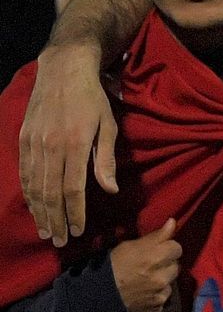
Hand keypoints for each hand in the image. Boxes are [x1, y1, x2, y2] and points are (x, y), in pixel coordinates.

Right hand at [20, 45, 118, 246]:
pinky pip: (25, 173)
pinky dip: (28, 194)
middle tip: (59, 241)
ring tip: (46, 231)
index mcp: (75, 144)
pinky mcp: (23, 140)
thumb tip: (109, 189)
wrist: (63, 71)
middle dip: (55, 219)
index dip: (74, 212)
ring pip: (34, 186)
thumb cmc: (93, 98)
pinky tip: (34, 207)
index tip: (77, 230)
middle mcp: (51, 147)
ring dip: (39, 212)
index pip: (73, 188)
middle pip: (50, 193)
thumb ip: (106, 158)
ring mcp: (34, 144)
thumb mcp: (108, 124)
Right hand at [109, 218, 180, 311]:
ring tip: (144, 281)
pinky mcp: (158, 308)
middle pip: (175, 265)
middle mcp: (161, 276)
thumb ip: (156, 236)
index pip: (176, 248)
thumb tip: (173, 222)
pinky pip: (163, 298)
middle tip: (150, 266)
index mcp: (155, 257)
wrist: (95, 298)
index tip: (158, 250)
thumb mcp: (129, 246)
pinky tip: (142, 294)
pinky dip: (156, 295)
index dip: (167, 248)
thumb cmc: (111, 267)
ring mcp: (160, 294)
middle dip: (165, 264)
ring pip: (170, 282)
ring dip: (162, 280)